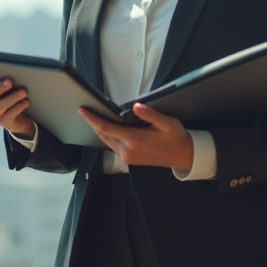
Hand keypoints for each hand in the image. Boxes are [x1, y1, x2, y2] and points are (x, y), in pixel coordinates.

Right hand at [0, 68, 35, 137]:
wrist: (17, 116)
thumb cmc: (8, 95)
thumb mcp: (3, 86)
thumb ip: (2, 77)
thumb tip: (13, 70)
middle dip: (0, 87)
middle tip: (10, 81)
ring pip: (1, 105)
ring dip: (13, 97)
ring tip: (24, 91)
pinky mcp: (2, 122)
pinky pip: (10, 114)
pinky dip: (19, 107)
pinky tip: (26, 101)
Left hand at [78, 103, 194, 170]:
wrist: (183, 156)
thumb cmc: (176, 138)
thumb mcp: (167, 122)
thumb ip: (150, 114)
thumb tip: (137, 106)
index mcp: (135, 140)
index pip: (106, 127)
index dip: (92, 118)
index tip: (83, 110)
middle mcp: (128, 150)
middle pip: (102, 134)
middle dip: (93, 122)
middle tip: (86, 110)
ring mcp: (127, 156)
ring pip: (106, 140)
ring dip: (99, 129)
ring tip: (95, 117)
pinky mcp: (129, 159)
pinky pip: (112, 146)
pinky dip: (107, 135)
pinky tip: (109, 128)